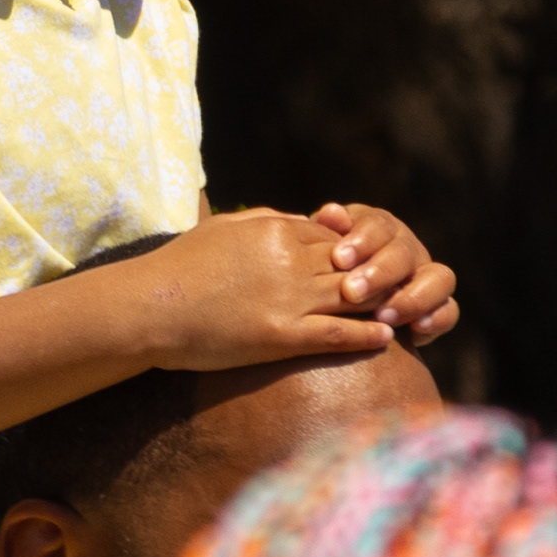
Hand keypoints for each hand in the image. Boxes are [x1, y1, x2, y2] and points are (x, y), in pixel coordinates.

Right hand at [125, 209, 400, 372]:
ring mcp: (287, 298)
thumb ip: (263, 221)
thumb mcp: (223, 229)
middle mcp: (289, 261)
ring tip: (407, 313)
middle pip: (352, 265)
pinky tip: (387, 337)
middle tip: (407, 287)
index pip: (333, 237)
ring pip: (353, 297)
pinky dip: (366, 334)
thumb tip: (295, 219)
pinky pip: (336, 333)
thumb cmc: (178, 267)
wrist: (149, 307)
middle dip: (380, 275)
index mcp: (275, 232)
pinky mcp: (280, 335)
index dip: (356, 253)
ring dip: (384, 304)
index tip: (373, 264)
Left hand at [312, 202, 461, 345]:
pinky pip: (449, 310)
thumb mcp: (311, 257)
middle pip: (405, 252)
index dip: (362, 240)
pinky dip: (437, 318)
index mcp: (377, 229)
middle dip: (380, 272)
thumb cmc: (313, 280)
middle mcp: (406, 248)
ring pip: (439, 278)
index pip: (378, 225)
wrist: (328, 317)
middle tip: (352, 292)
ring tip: (383, 316)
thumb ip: (319, 235)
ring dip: (412, 297)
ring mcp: (426, 278)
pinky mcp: (438, 309)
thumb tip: (330, 213)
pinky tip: (415, 331)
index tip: (339, 259)